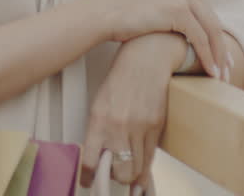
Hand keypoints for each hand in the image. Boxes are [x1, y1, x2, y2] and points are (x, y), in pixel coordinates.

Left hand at [79, 33, 179, 193]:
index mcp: (99, 119)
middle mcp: (119, 126)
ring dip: (131, 175)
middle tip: (112, 175)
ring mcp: (140, 128)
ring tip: (127, 174)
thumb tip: (99, 154)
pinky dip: (145, 168)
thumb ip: (98, 130)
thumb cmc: (120, 80)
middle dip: (115, 178)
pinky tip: (141, 174)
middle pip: (119, 171)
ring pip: (137, 168)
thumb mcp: (100, 103)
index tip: (87, 182)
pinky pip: (150, 157)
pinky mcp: (156, 127)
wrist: (145, 61)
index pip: (91, 159)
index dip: (88, 176)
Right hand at [100, 0, 226, 80]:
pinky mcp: (179, 10)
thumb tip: (187, 29)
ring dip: (218, 56)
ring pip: (211, 32)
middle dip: (222, 49)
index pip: (207, 13)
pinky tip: (210, 72)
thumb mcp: (155, 4)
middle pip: (213, 22)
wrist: (104, 14)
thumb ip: (173, 9)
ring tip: (220, 76)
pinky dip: (207, 57)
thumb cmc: (123, 15)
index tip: (221, 56)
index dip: (216, 37)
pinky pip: (200, 39)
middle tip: (227, 70)